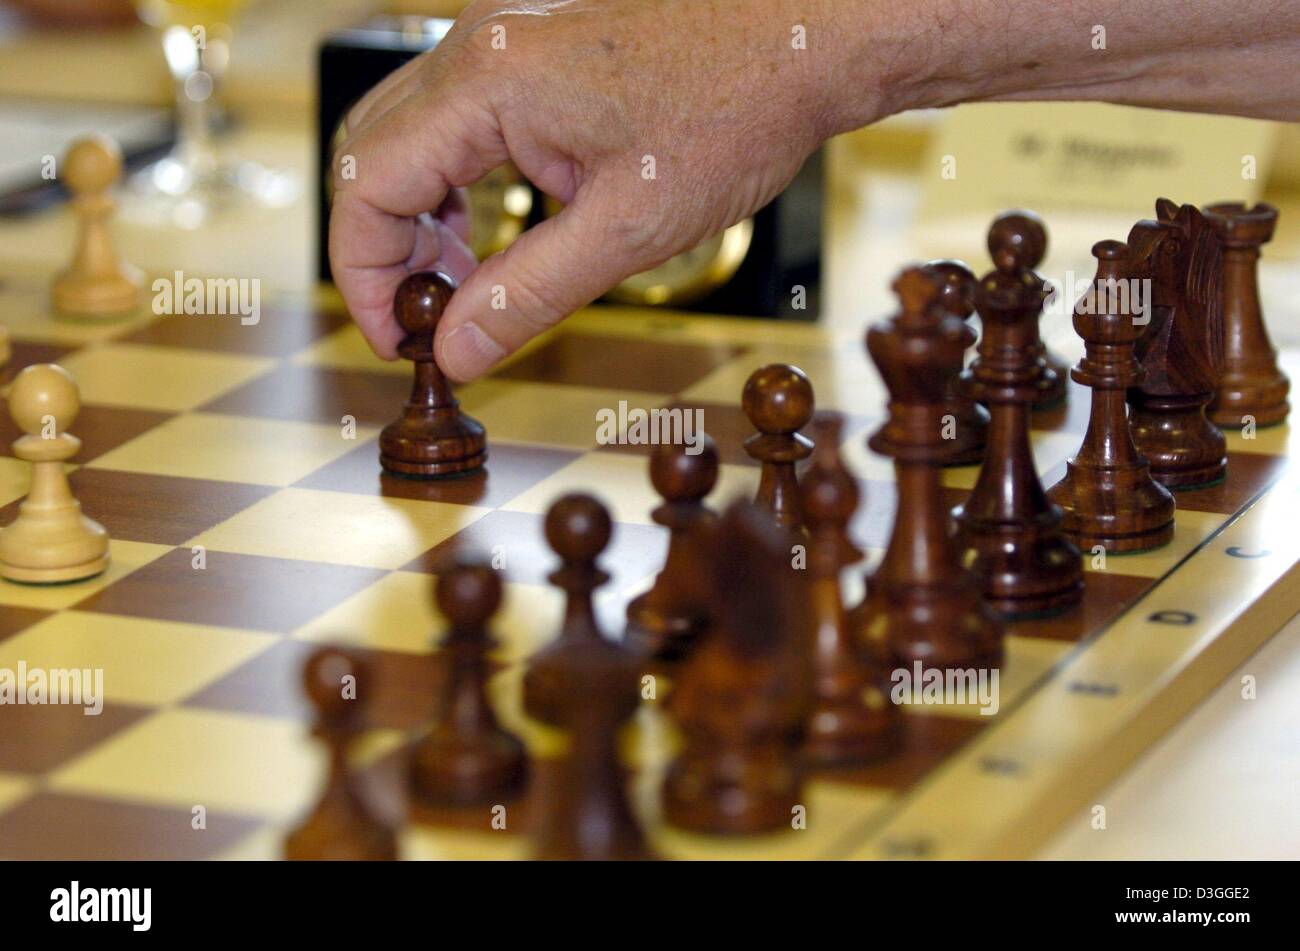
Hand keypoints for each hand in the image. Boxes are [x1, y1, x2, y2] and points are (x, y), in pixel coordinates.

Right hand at [329, 0, 844, 380]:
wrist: (804, 33)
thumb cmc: (738, 109)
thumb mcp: (629, 228)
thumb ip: (528, 294)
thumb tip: (456, 350)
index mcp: (488, 81)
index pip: (364, 184)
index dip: (364, 275)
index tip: (398, 338)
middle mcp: (478, 43)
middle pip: (370, 153)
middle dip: (383, 249)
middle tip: (425, 319)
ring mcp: (502, 35)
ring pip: (406, 133)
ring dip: (415, 215)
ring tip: (460, 284)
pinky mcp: (529, 44)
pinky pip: (453, 116)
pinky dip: (451, 180)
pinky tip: (488, 229)